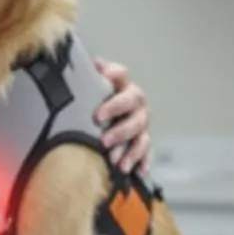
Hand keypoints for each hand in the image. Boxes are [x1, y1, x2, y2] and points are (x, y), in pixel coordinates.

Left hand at [93, 57, 150, 175]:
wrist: (102, 108)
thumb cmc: (91, 95)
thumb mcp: (87, 83)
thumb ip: (87, 74)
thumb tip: (90, 62)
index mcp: (120, 83)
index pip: (120, 76)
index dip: (111, 96)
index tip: (98, 114)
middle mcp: (135, 100)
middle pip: (133, 113)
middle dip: (120, 129)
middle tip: (104, 141)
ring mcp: (141, 120)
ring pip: (141, 135)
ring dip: (131, 150)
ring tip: (118, 164)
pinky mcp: (143, 138)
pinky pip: (147, 151)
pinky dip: (143, 161)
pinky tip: (139, 172)